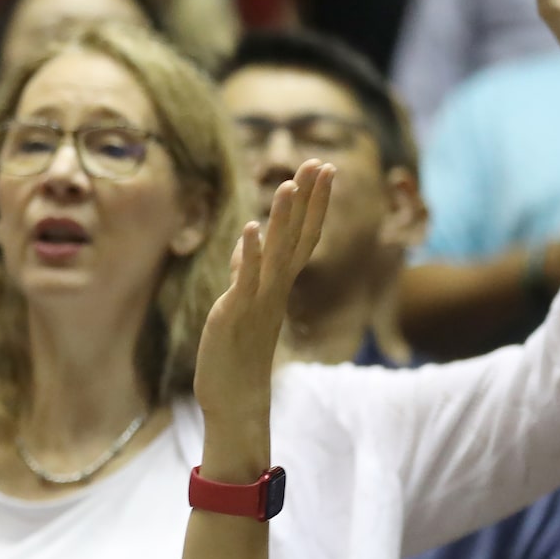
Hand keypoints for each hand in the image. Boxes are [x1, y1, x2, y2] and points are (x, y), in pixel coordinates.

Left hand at [193, 161, 336, 449]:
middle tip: (322, 161)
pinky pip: (247, 281)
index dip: (314, 202)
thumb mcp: (241, 301)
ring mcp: (259, 301)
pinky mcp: (237, 314)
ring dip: (283, 218)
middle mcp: (275, 288)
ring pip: (278, 253)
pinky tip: (251, 228)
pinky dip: (250, 255)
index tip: (324, 167)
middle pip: (299, 236)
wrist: (235, 397)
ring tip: (288, 182)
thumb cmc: (237, 351)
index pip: (303, 235)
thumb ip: (246, 271)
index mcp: (277, 284)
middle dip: (310, 199)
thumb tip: (247, 245)